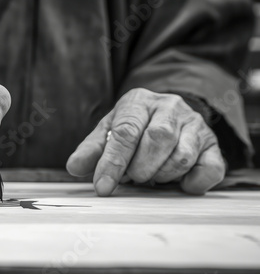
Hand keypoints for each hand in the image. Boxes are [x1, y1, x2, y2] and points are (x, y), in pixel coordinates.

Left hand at [66, 88, 224, 195]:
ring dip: (162, 175)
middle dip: (140, 167)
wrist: (167, 115)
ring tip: (151, 175)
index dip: (113, 162)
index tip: (102, 186)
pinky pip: (210, 169)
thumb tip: (74, 167)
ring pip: (181, 156)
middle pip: (157, 139)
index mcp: (139, 101)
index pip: (126, 131)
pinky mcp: (213, 144)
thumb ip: (91, 150)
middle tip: (132, 178)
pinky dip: (193, 182)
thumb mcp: (108, 132)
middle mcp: (170, 107)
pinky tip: (178, 183)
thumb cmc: (133, 127)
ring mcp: (195, 124)